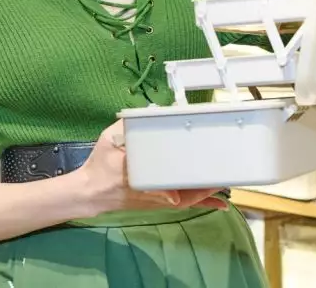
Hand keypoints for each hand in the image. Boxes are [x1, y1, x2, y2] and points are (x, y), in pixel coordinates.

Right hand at [78, 121, 228, 215]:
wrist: (90, 192)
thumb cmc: (100, 165)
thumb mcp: (108, 139)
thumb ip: (127, 127)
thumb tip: (150, 113)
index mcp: (141, 176)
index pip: (166, 179)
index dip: (185, 178)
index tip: (200, 172)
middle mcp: (154, 192)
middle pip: (186, 192)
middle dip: (206, 184)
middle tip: (224, 173)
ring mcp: (158, 200)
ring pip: (188, 199)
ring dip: (207, 193)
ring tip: (225, 184)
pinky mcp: (159, 203)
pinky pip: (185, 203)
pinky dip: (202, 202)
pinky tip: (218, 203)